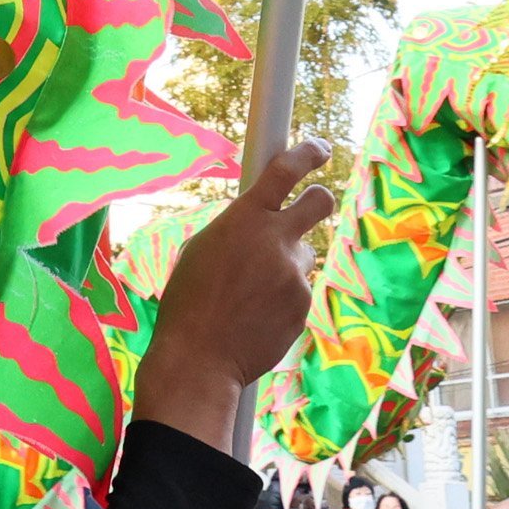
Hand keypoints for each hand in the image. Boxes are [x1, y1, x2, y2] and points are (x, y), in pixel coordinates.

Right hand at [128, 143, 333, 447]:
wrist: (200, 359)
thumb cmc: (188, 303)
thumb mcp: (202, 250)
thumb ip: (239, 229)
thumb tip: (262, 224)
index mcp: (244, 219)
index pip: (286, 171)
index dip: (309, 154)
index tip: (320, 149)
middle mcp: (275, 241)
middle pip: (320, 202)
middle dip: (318, 198)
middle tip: (312, 204)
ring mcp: (293, 275)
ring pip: (303, 256)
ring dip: (286, 266)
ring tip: (253, 294)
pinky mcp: (302, 305)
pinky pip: (298, 291)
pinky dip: (282, 299)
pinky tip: (256, 317)